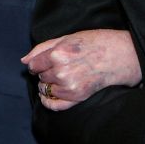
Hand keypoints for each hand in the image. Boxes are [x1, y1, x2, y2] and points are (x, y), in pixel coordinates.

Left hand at [22, 29, 140, 110]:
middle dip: (46, 72)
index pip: (34, 65)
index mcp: (57, 54)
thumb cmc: (95, 42)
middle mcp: (61, 72)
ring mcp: (69, 87)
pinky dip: (49, 102)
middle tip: (59, 66)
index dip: (38, 63)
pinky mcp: (77, 97)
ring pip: (46, 89)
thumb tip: (24, 60)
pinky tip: (49, 96)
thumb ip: (43, 48)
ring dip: (49, 85)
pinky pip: (55, 105)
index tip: (43, 62)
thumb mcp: (67, 38)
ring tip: (61, 77)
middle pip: (41, 77)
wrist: (120, 55)